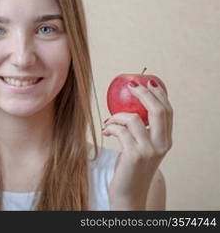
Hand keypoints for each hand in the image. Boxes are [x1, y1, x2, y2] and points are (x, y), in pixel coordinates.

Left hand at [102, 80, 172, 208]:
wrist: (128, 193)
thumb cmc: (131, 168)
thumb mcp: (142, 147)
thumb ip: (143, 130)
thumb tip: (132, 104)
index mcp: (166, 140)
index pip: (167, 111)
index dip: (158, 93)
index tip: (146, 80)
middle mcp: (162, 144)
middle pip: (158, 110)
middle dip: (144, 93)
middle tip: (131, 85)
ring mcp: (149, 150)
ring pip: (133, 118)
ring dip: (116, 116)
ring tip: (108, 122)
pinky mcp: (134, 155)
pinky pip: (120, 130)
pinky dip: (110, 127)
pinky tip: (105, 131)